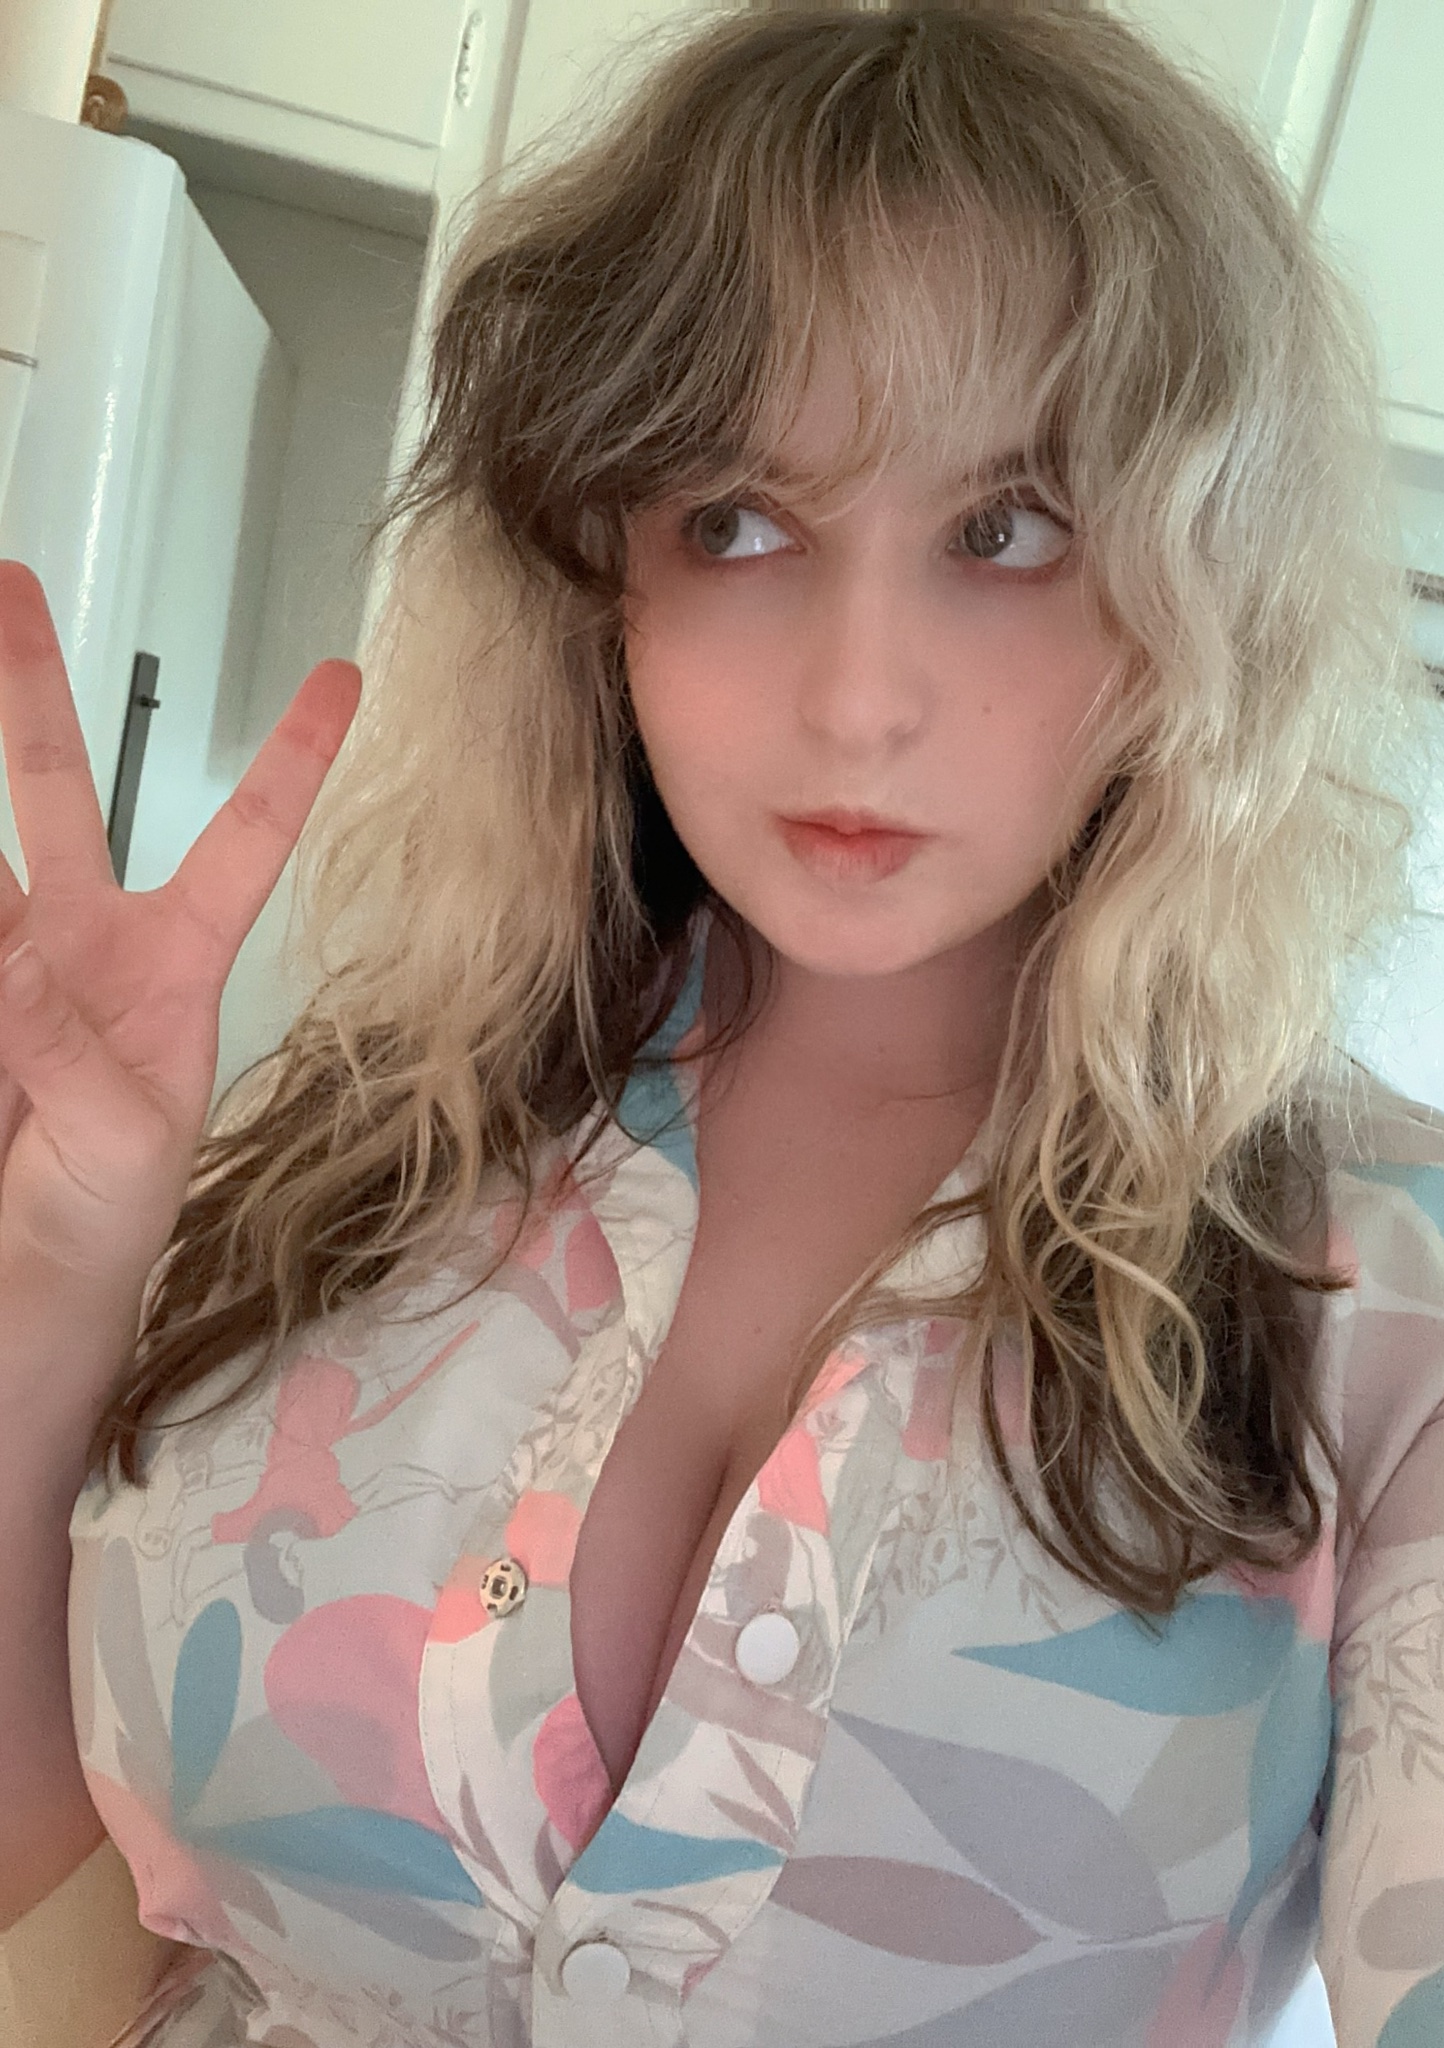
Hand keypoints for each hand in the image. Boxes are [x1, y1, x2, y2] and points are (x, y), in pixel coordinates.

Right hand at [0, 558, 360, 1302]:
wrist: (18, 1308)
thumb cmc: (105, 1231)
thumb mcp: (125, 1148)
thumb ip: (76, 1056)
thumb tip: (23, 982)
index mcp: (167, 971)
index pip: (242, 843)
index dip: (289, 763)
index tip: (343, 676)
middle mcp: (74, 947)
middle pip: (53, 793)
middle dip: (26, 691)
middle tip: (6, 582)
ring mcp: (1, 971)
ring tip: (2, 843)